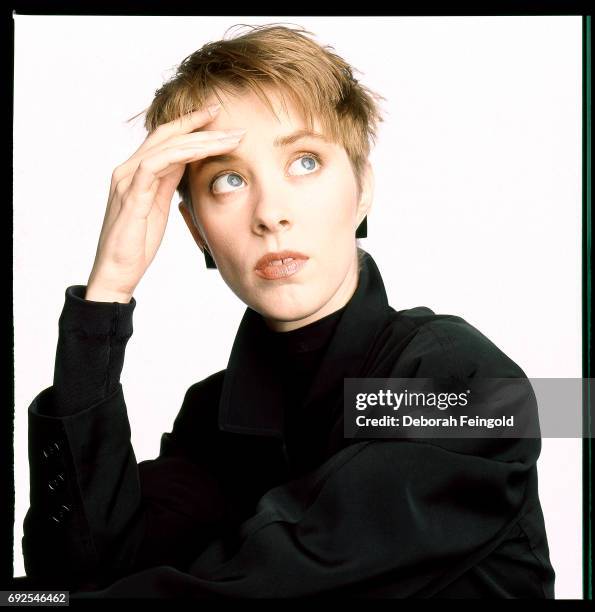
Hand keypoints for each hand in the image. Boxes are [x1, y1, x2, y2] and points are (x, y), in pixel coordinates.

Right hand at [85, 105, 243, 302]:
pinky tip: (202, 151)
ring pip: (166, 147)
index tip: (215, 117)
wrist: (117, 271)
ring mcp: (127, 180)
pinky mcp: (130, 196)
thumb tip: (186, 164)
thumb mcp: (159, 207)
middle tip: (224, 115)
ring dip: (199, 140)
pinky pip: (155, 166)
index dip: (189, 125)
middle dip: (197, 123)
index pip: (164, 139)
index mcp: (136, 173)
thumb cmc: (137, 244)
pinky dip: (180, 155)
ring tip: (226, 138)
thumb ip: (168, 183)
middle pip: (165, 135)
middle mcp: (128, 170)